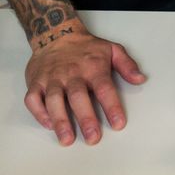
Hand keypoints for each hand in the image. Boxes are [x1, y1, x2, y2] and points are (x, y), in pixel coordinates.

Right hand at [23, 26, 145, 146]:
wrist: (56, 34)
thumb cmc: (86, 48)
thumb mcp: (112, 49)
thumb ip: (127, 65)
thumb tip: (140, 79)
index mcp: (92, 68)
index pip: (104, 88)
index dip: (112, 106)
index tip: (118, 123)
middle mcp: (71, 74)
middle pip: (78, 97)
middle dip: (86, 118)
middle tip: (93, 138)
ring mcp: (52, 79)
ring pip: (54, 100)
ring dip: (60, 120)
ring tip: (67, 139)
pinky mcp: (36, 82)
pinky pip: (33, 99)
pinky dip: (39, 113)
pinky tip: (49, 124)